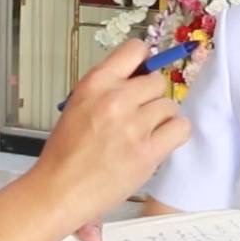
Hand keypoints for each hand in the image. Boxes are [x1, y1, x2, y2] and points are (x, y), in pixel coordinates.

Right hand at [30, 40, 190, 225]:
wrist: (59, 190)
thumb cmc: (66, 152)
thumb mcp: (79, 105)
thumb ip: (109, 89)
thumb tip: (139, 79)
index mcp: (96, 83)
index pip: (135, 50)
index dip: (143, 63)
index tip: (141, 77)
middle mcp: (116, 99)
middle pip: (157, 82)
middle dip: (151, 99)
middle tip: (138, 118)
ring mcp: (134, 125)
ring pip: (170, 106)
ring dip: (161, 120)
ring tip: (143, 136)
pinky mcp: (148, 151)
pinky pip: (180, 128)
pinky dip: (173, 135)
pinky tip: (158, 144)